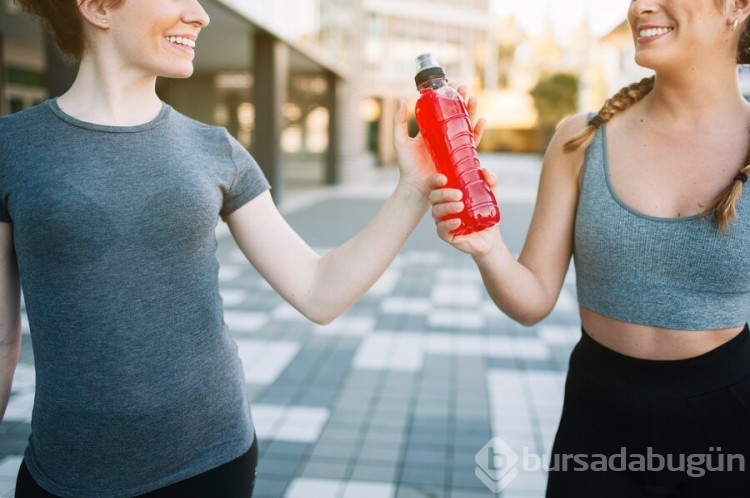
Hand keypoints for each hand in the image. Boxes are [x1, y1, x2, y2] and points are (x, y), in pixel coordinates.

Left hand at [393, 84, 485, 198]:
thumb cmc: (407, 166)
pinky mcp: (460, 157)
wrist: (416, 188)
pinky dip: (478, 131)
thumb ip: (399, 122)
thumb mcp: (401, 141)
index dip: (447, 97)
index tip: (450, 85)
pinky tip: (481, 121)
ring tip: (473, 99)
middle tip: (463, 88)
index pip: (441, 110)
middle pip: (456, 114)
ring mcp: (453, 147)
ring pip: (466, 125)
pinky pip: (472, 142)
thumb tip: (403, 99)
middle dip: (461, 100)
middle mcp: (443, 138)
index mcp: (430, 131)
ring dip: (471, 111)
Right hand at [428, 168, 500, 255]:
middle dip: (444, 194)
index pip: (434, 184)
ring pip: (436, 212)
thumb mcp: (491, 195)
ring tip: (461, 207)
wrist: (490, 237)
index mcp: (448, 195)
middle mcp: (442, 206)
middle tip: (459, 195)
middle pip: (433, 197)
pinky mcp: (446, 235)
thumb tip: (485, 170)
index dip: (434, 180)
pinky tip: (457, 222)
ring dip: (447, 208)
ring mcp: (442, 220)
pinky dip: (448, 224)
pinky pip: (441, 229)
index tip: (444, 179)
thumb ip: (491, 181)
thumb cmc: (486, 214)